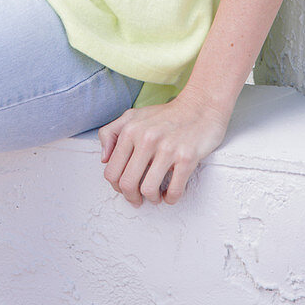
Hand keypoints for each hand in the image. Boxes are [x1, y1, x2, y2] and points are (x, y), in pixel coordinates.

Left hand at [98, 92, 229, 207]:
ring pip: (148, 190)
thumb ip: (111, 133)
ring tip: (156, 195)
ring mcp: (167, 148)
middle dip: (131, 197)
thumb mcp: (134, 116)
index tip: (125, 188)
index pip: (112, 171)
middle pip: (127, 183)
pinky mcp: (187, 157)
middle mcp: (146, 138)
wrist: (201, 106)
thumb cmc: (166, 115)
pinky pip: (174, 191)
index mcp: (130, 130)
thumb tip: (103, 159)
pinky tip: (171, 193)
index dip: (116, 186)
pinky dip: (171, 198)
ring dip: (152, 199)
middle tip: (139, 198)